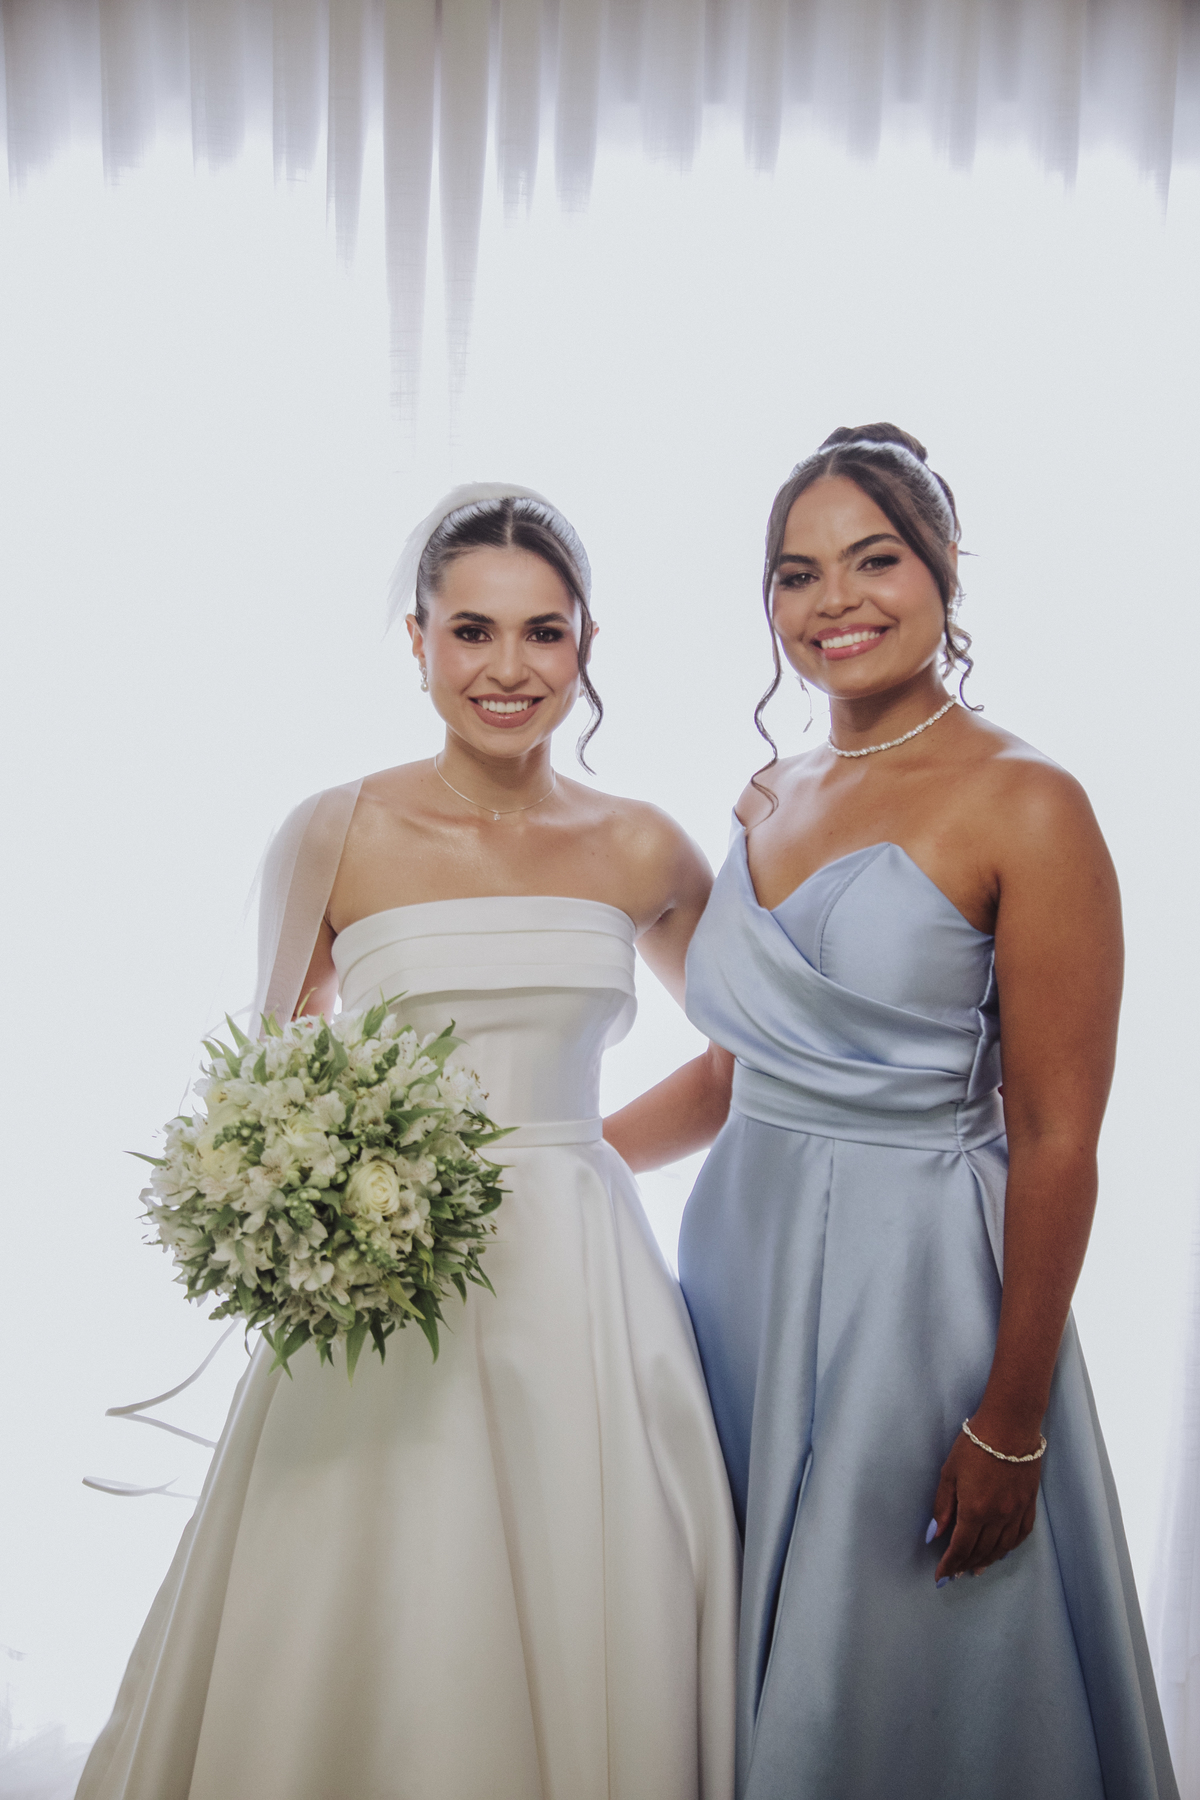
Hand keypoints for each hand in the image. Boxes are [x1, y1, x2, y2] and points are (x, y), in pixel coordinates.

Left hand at [928, 1422, 1040, 1582]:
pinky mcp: (1029, 1504)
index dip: (949, 1565)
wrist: (1010, 1426)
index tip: (940, 1577)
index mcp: (974, 1510)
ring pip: (1001, 1548)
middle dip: (965, 1565)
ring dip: (987, 1561)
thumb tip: (935, 1534)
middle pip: (980, 1551)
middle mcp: (997, 1517)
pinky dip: (1009, 1548)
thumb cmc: (974, 1444)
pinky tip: (1001, 1552)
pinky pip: (1020, 1536)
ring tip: (975, 1569)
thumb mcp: (949, 1472)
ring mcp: (1016, 1512)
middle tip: (955, 1574)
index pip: (960, 1548)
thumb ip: (942, 1506)